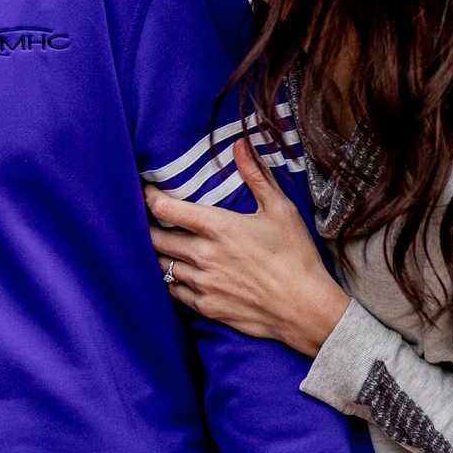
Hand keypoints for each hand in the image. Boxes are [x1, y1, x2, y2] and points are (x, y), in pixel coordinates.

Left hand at [145, 138, 347, 355]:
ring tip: (165, 245)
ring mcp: (203, 284)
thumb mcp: (280, 209)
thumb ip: (255, 175)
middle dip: (149, 227)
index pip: (165, 209)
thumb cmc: (296, 257)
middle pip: (156, 239)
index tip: (148, 192)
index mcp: (218, 227)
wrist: (305, 309)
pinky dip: (173, 280)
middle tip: (150, 219)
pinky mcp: (207, 307)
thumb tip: (240, 143)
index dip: (150, 197)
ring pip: (163, 266)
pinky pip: (175, 292)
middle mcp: (204, 256)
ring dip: (161, 254)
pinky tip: (180, 273)